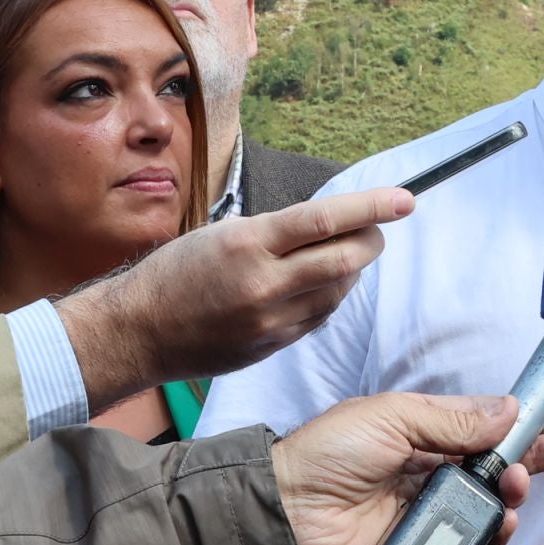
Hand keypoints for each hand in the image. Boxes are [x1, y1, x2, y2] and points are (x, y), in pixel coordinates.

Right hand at [59, 187, 414, 407]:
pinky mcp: (273, 345)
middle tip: (378, 228)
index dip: (371, 207)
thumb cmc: (175, 273)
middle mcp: (264, 283)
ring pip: (337, 291)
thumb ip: (274, 232)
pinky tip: (323, 282)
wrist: (139, 331)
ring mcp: (271, 320)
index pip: (324, 220)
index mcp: (249, 243)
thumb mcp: (221, 234)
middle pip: (344, 259)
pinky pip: (318, 316)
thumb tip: (326, 226)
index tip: (404, 199)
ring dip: (352, 268)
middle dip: (372, 240)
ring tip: (346, 252)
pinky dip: (330, 294)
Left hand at [271, 392, 543, 544]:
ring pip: (487, 501)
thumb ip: (454, 420)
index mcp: (420, 429)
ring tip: (520, 482)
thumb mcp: (394, 419)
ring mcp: (428, 508)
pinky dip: (492, 531)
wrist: (289, 510)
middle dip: (535, 454)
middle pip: (495, 462)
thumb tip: (508, 410)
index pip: (482, 423)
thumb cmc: (331, 452)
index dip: (521, 420)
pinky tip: (503, 519)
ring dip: (513, 490)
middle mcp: (429, 467)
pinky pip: (468, 540)